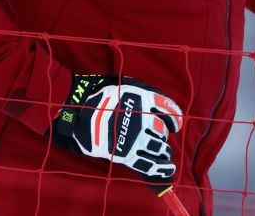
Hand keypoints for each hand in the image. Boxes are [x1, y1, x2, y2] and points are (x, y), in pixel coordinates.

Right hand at [53, 74, 182, 184]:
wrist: (78, 112)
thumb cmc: (101, 96)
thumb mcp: (126, 85)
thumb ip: (144, 93)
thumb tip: (160, 107)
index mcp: (144, 98)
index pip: (168, 109)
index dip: (175, 118)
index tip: (176, 124)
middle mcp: (142, 118)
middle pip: (162, 131)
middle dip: (162, 136)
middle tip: (158, 138)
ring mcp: (135, 137)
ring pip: (159, 148)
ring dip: (163, 151)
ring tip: (163, 153)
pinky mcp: (126, 154)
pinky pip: (148, 165)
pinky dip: (161, 169)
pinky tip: (168, 170)